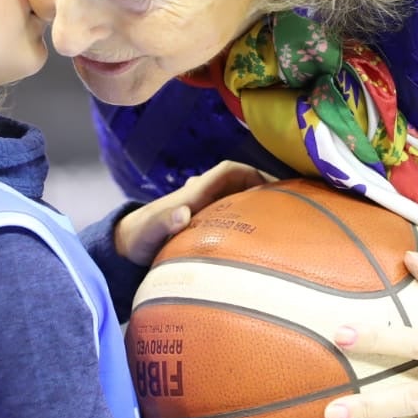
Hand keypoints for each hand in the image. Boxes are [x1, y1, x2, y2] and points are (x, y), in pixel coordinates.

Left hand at [113, 160, 270, 265]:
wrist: (124, 246)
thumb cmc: (137, 239)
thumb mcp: (148, 233)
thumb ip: (162, 223)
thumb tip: (183, 213)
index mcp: (195, 194)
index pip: (230, 171)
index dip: (255, 173)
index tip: (277, 187)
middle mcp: (202, 195)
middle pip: (240, 181)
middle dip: (266, 186)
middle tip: (293, 203)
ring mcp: (204, 207)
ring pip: (238, 195)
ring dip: (260, 201)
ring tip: (285, 218)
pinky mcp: (204, 221)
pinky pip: (233, 211)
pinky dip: (250, 216)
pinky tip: (262, 234)